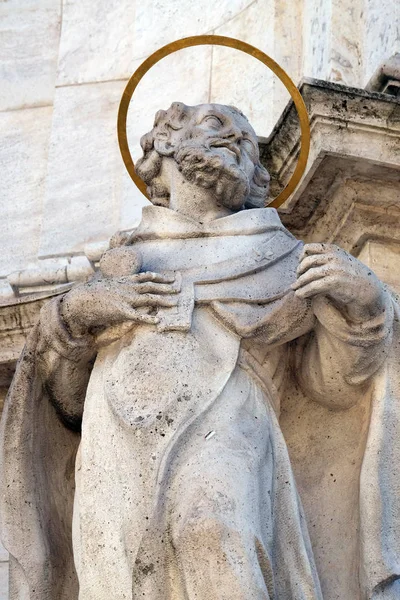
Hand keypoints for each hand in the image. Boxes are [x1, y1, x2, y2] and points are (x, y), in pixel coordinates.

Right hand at [61, 272, 178, 336]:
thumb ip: (116, 285)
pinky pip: (139, 315)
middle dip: (166, 286)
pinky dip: (150, 318)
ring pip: (149, 298)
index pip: (145, 276)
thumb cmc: (90, 294)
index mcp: (123, 281)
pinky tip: (159, 321)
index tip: (170, 276)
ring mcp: (125, 299)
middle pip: (151, 286)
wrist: (79, 300)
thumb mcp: (105, 285)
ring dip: (163, 300)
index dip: (159, 276)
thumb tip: (120, 285)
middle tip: (179, 287)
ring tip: (174, 302)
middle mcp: (127, 288)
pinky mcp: (121, 311)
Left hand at [292, 243, 384, 320]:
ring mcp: (334, 269)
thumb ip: (327, 259)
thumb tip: (303, 264)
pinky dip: (303, 291)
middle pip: (306, 261)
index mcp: (334, 250)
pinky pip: (313, 286)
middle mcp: (333, 257)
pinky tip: (300, 295)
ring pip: (308, 275)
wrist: (368, 289)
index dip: (300, 258)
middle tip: (297, 280)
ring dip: (298, 283)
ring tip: (294, 289)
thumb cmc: (352, 276)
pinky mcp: (334, 282)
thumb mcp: (341, 261)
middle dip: (299, 272)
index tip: (300, 267)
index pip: (308, 248)